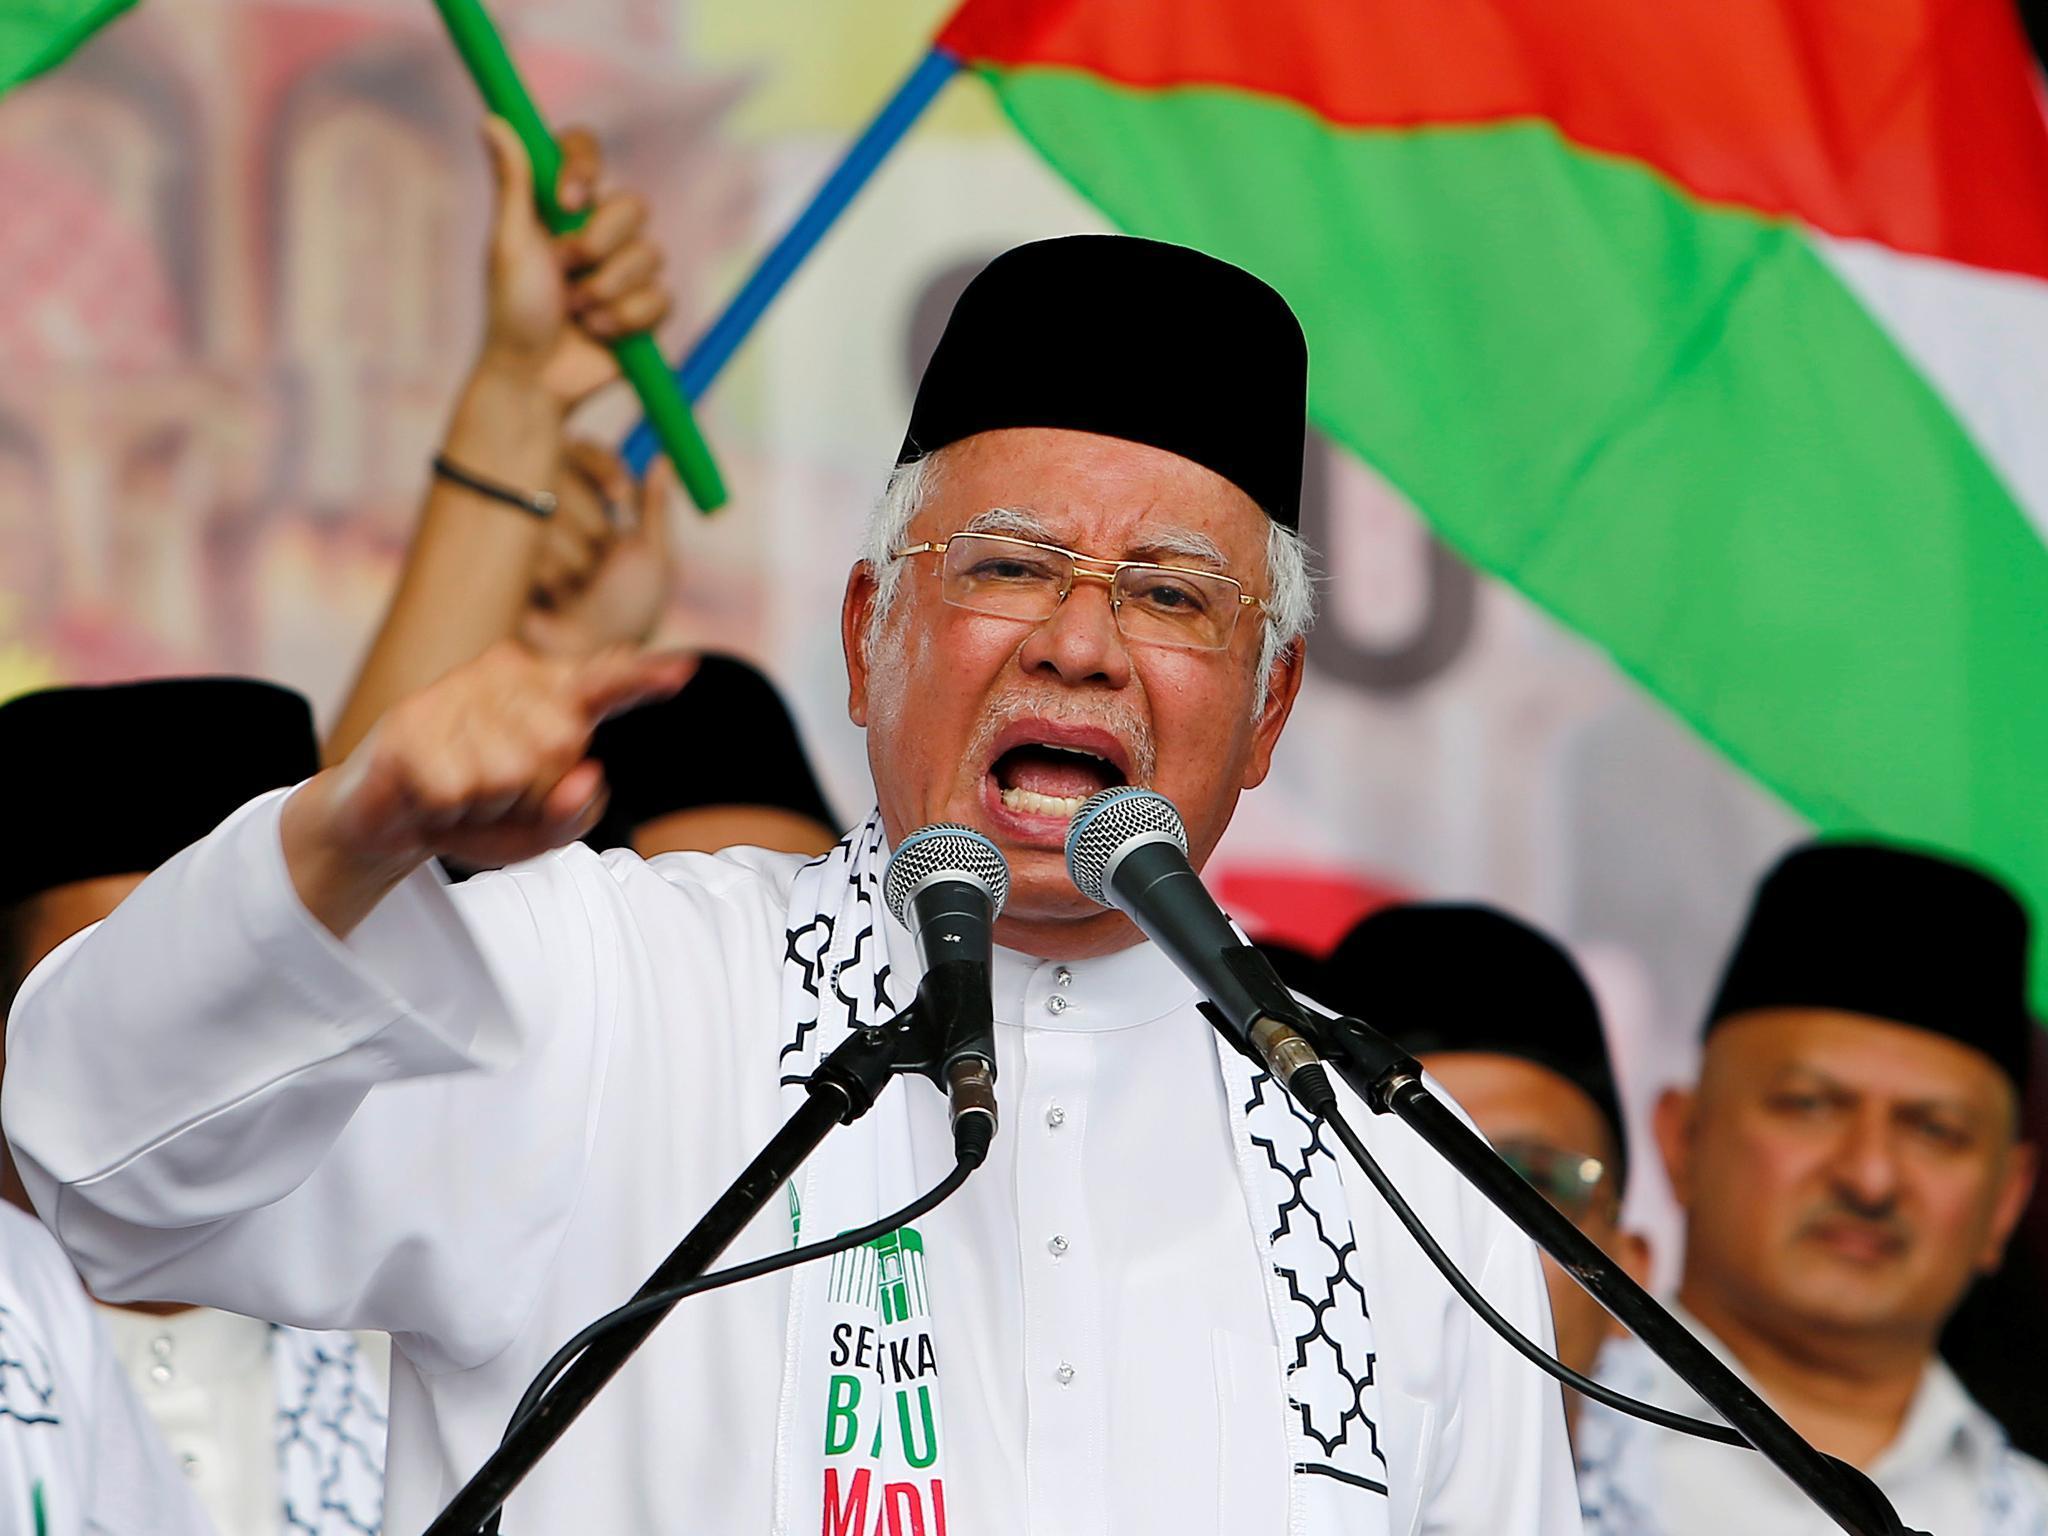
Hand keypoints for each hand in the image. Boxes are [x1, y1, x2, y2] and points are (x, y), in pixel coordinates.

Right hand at [284, 642, 692, 934]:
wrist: (388, 820)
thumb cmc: (478, 811)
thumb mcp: (539, 831)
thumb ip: (577, 812)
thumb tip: (588, 774)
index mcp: (547, 694)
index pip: (603, 682)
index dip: (642, 679)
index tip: (684, 672)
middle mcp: (504, 677)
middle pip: (560, 745)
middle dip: (534, 791)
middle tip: (498, 793)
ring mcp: (455, 692)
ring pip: (510, 771)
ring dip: (489, 803)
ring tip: (464, 791)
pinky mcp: (410, 721)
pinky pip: (460, 786)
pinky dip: (451, 808)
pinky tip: (432, 792)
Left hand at [477, 117, 671, 407]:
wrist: (534, 378)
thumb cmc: (512, 312)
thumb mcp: (509, 244)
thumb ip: (513, 183)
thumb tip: (492, 120)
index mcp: (558, 205)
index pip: (585, 151)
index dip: (584, 168)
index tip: (567, 199)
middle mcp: (596, 230)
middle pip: (633, 205)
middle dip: (599, 243)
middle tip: (565, 271)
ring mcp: (625, 271)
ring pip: (651, 255)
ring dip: (608, 288)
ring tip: (576, 312)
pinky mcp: (647, 310)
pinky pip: (662, 298)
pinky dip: (627, 318)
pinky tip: (599, 333)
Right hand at [519, 442, 678, 656]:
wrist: (584, 660)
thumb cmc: (628, 611)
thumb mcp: (652, 559)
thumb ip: (655, 507)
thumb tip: (665, 457)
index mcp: (591, 504)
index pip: (585, 452)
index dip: (602, 467)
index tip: (620, 495)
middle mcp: (552, 508)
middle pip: (558, 472)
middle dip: (590, 526)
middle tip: (601, 562)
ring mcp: (521, 531)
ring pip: (543, 511)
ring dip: (570, 559)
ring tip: (576, 592)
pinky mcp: (498, 557)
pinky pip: (519, 543)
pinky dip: (545, 575)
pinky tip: (551, 601)